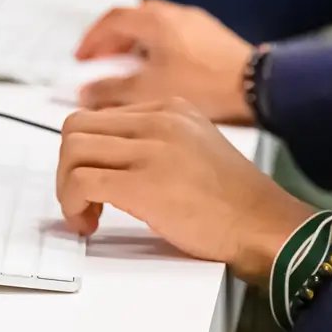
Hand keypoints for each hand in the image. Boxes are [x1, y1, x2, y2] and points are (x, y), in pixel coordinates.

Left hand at [56, 99, 313, 283]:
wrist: (264, 224)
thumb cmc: (235, 201)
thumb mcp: (197, 147)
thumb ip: (159, 141)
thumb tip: (115, 159)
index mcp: (171, 107)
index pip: (101, 115)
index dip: (87, 153)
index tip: (94, 182)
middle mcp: (159, 119)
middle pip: (77, 126)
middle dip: (68, 166)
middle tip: (83, 199)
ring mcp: (151, 148)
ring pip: (72, 149)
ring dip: (66, 187)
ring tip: (87, 214)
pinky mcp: (142, 183)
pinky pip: (81, 182)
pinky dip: (72, 205)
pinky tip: (89, 224)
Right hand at [75, 0, 255, 122]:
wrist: (253, 85)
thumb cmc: (204, 85)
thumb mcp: (147, 91)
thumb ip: (112, 90)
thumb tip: (87, 93)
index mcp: (155, 20)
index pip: (113, 20)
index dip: (93, 38)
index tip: (82, 57)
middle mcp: (175, 14)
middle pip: (134, 18)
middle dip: (113, 39)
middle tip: (101, 60)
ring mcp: (196, 23)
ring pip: (156, 26)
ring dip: (137, 44)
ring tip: (129, 69)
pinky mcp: (211, 37)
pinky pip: (175, 35)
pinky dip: (159, 48)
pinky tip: (162, 73)